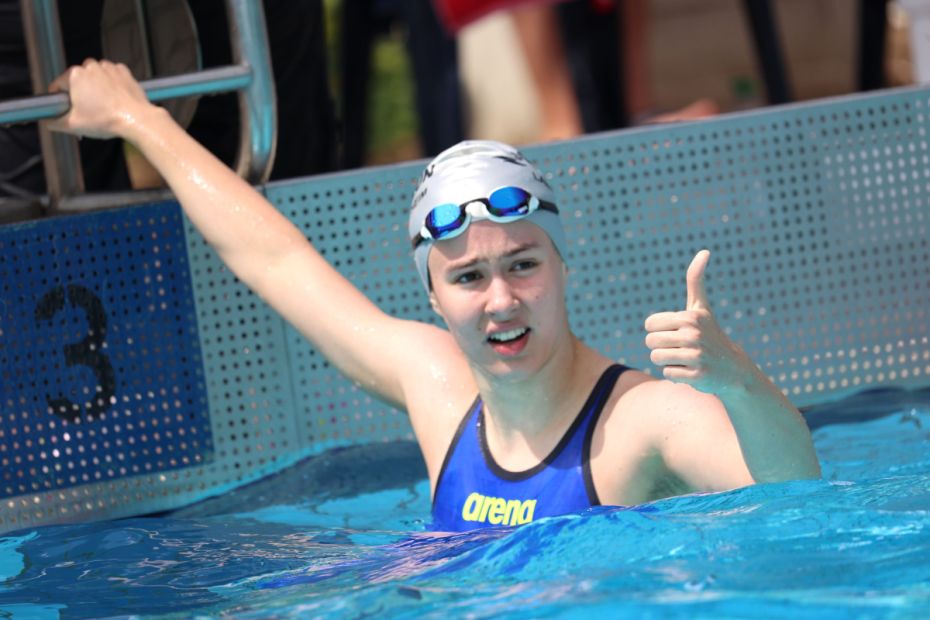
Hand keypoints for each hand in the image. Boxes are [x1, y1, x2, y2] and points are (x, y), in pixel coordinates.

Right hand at [46, 59, 150, 139]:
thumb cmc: (106, 120)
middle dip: (80, 93)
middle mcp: (90, 66)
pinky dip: (112, 85)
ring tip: (103, 106)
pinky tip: (115, 99)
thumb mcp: (73, 125)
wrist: (137, 119)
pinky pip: (112, 77)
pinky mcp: (123, 71)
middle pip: (78, 81)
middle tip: (88, 110)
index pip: (58, 86)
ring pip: (95, 77)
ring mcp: (108, 67)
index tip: (66, 108)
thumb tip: (47, 121)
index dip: (59, 99)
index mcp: (74, 75)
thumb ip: (54, 122)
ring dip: (96, 88)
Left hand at [644, 250, 750, 393]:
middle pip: (650, 342)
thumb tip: (704, 251)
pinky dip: (675, 375)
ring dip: (667, 362)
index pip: (649, 325)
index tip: (677, 333)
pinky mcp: (697, 375)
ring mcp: (696, 356)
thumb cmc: (710, 334)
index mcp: (690, 317)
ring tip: (686, 360)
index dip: (659, 331)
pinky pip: (667, 374)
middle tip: (681, 349)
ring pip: (656, 358)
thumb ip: (696, 280)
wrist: (732, 368)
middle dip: (661, 347)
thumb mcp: (702, 307)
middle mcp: (693, 335)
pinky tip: (692, 371)